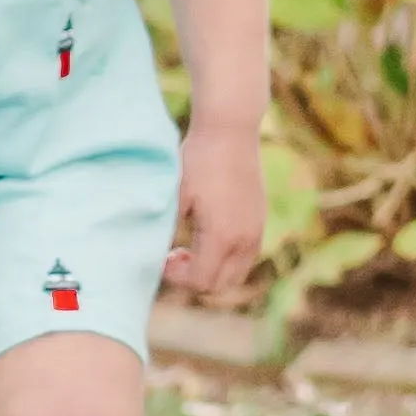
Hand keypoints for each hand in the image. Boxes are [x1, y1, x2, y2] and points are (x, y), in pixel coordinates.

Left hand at [162, 119, 264, 298]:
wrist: (230, 130)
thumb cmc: (198, 160)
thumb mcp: (176, 197)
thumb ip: (169, 231)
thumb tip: (156, 254)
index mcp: (221, 236)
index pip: (201, 281)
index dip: (177, 278)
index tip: (161, 258)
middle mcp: (245, 240)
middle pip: (220, 285)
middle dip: (194, 278)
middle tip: (173, 256)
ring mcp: (256, 230)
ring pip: (236, 273)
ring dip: (212, 269)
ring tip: (188, 247)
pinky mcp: (259, 220)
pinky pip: (245, 256)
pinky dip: (226, 258)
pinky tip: (205, 235)